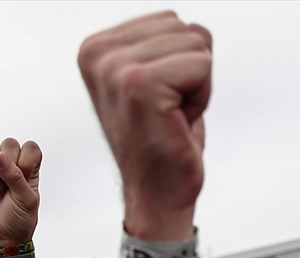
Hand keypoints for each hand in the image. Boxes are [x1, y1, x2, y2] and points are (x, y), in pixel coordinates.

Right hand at [0, 139, 40, 244]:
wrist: (0, 237)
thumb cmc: (18, 220)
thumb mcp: (27, 200)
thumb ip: (16, 177)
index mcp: (28, 170)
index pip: (30, 147)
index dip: (26, 158)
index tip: (24, 176)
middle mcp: (9, 166)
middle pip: (9, 142)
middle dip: (8, 163)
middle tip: (6, 185)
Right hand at [79, 12, 211, 241]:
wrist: (156, 195)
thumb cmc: (163, 143)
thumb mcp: (164, 80)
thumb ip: (172, 44)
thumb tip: (197, 25)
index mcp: (97, 47)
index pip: (172, 20)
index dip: (182, 64)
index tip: (162, 100)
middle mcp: (98, 52)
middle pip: (186, 28)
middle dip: (192, 73)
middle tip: (170, 112)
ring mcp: (115, 67)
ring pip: (197, 45)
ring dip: (197, 87)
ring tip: (171, 117)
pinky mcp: (139, 84)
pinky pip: (202, 65)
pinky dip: (202, 98)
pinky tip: (177, 122)